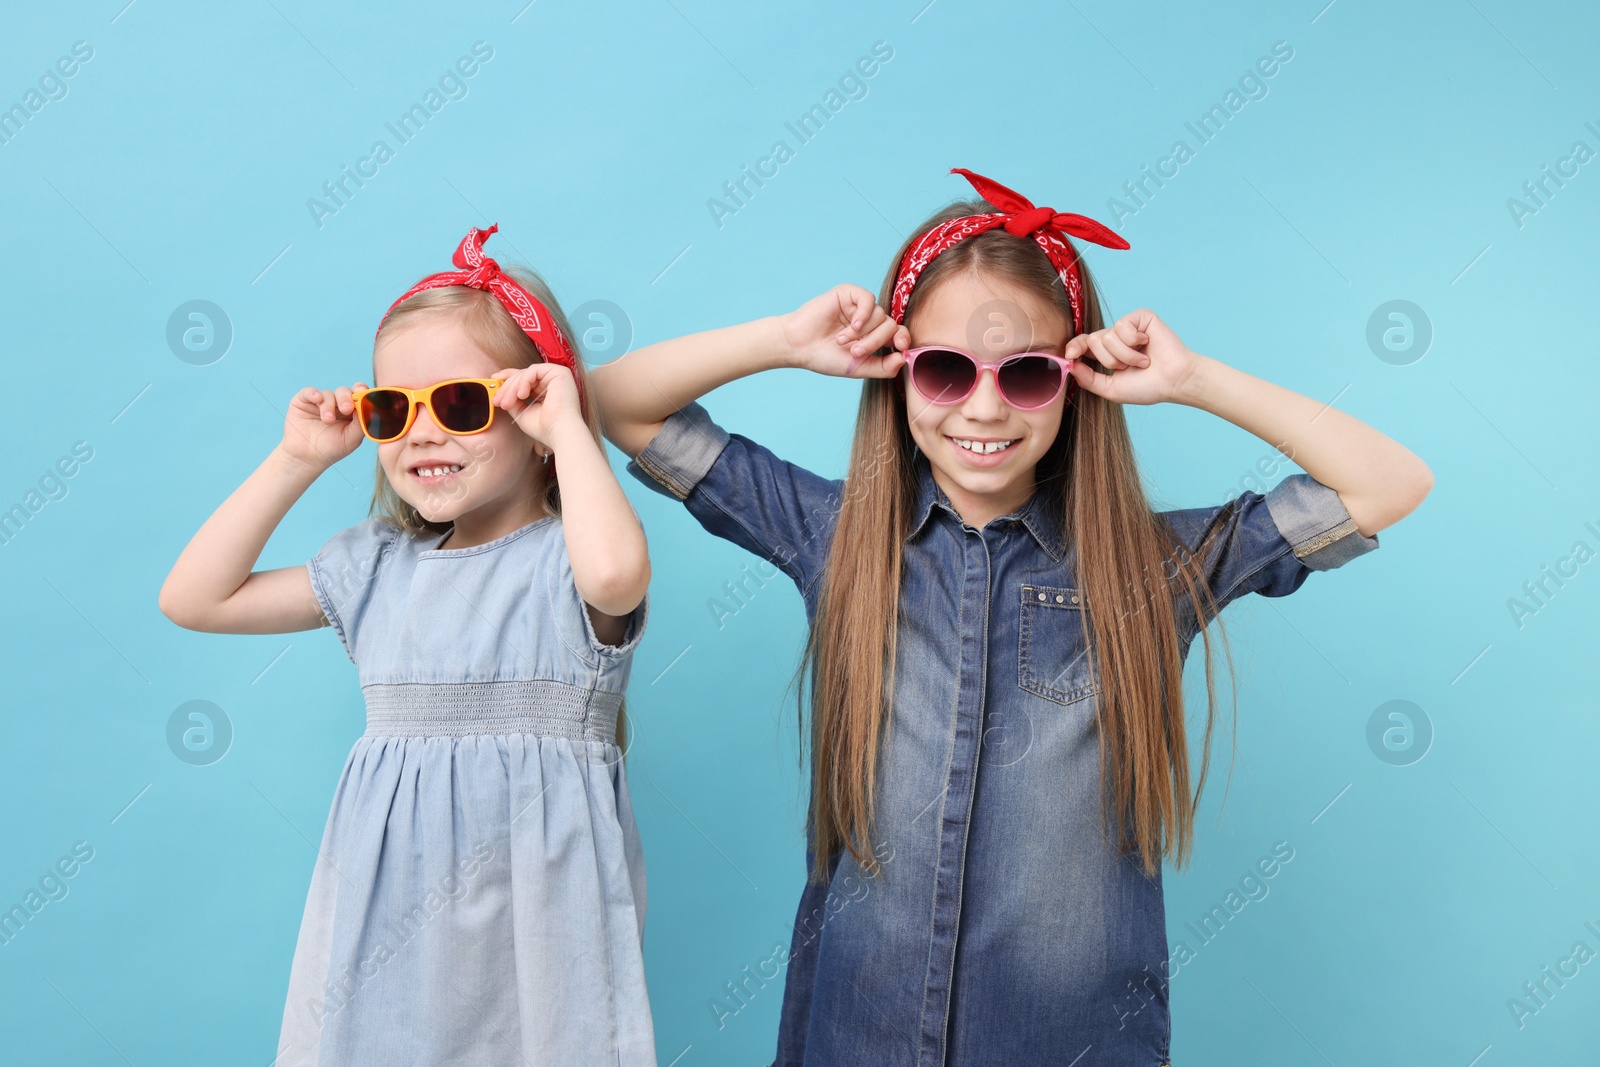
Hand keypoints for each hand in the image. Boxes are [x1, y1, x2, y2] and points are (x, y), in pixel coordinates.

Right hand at [282, 384, 365, 469]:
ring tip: (327, 420)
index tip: (363, 394)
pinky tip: (317, 399)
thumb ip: (362, 423)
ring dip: (329, 406)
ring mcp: (320, 402)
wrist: (307, 458)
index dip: (363, 392)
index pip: (359, 395)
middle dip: (346, 398)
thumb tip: (369, 406)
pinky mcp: (303, 401)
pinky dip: (313, 393)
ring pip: (328, 394)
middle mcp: (336, 404)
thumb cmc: (332, 449)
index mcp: (352, 411)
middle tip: (346, 409)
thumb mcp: (352, 439)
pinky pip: (309, 392)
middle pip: (345, 391)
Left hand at [491, 363, 584, 454]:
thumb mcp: (523, 413)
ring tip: (507, 403)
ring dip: (512, 387)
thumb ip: (513, 401)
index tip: (494, 381)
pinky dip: (523, 381)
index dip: (508, 378)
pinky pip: (534, 370)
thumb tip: (501, 393)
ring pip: (526, 373)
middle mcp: (553, 381)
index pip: (525, 378)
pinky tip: (521, 395)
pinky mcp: (560, 372)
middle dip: (507, 387)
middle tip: (498, 400)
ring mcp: (557, 375)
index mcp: (547, 390)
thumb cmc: (545, 428)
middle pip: (523, 375)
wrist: (560, 433)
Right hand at [782, 284, 909, 378]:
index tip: (900, 348)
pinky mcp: (848, 294)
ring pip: (879, 315)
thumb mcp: (858, 368)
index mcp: (874, 337)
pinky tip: (852, 325)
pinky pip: (868, 299)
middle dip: (875, 341)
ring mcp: (859, 307)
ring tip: (841, 341)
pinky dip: (864, 314)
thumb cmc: (826, 358)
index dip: (903, 339)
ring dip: (862, 332)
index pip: (899, 334)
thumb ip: (883, 367)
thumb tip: (904, 359)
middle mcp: (870, 321)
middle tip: (855, 351)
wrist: (799, 346)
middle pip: (890, 326)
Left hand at [1065, 309, 1201, 406]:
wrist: (1174, 380)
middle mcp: (1116, 338)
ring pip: (1107, 336)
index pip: (1083, 344)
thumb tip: (1070, 365)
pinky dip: (1133, 341)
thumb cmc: (1147, 387)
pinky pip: (1122, 326)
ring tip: (1142, 361)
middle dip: (1108, 359)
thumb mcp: (1111, 389)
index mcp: (1107, 353)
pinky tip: (1147, 344)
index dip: (1074, 347)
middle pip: (1093, 340)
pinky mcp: (1140, 317)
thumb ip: (1089, 380)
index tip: (1070, 355)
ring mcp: (1128, 327)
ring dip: (1124, 355)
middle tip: (1128, 368)